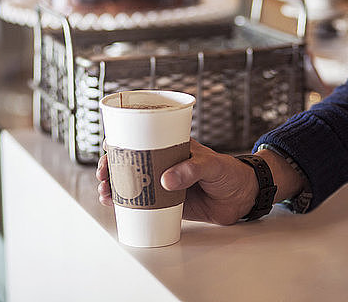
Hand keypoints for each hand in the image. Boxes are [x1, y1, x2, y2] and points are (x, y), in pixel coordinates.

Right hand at [95, 140, 258, 224]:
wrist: (243, 196)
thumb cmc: (230, 172)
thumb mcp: (212, 164)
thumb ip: (191, 170)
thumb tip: (166, 180)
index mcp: (172, 147)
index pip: (141, 141)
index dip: (120, 144)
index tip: (108, 151)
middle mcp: (164, 164)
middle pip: (130, 163)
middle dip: (111, 168)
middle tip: (104, 177)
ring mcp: (164, 184)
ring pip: (132, 184)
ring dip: (115, 188)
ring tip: (105, 194)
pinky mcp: (168, 204)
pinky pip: (143, 204)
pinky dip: (127, 205)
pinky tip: (115, 206)